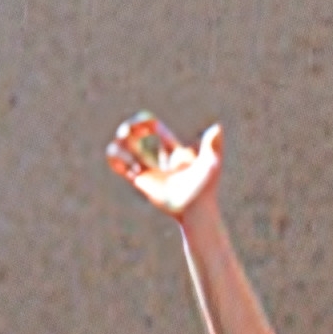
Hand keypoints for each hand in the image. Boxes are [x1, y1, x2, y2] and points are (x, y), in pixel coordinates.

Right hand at [102, 114, 224, 222]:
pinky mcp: (140, 183)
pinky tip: (125, 163)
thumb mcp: (211, 163)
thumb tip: (217, 126)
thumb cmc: (205, 188)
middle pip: (137, 136)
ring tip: (126, 149)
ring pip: (125, 150)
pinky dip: (115, 161)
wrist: (195, 210)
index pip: (155, 129)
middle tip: (127, 131)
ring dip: (120, 146)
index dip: (146, 122)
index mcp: (175, 151)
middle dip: (129, 129)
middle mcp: (160, 160)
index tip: (145, 124)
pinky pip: (121, 168)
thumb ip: (213, 144)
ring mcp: (149, 171)